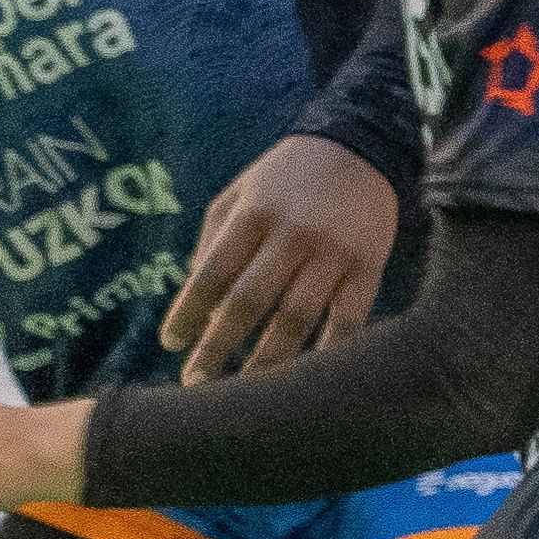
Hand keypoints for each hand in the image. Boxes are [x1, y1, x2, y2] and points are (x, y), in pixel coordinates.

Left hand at [161, 134, 397, 381]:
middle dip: (217, 346)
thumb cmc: (289, 174)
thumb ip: (214, 238)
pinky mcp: (368, 265)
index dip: (188, 312)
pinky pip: (347, 319)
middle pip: (248, 302)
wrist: (361, 146)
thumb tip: (200, 302)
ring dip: (267, 359)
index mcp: (253, 214)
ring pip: (295, 318)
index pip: (211, 273)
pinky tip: (308, 377)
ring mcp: (333, 252)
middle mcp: (291, 234)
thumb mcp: (241, 191)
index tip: (171, 344)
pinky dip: (327, 351)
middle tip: (196, 382)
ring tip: (246, 392)